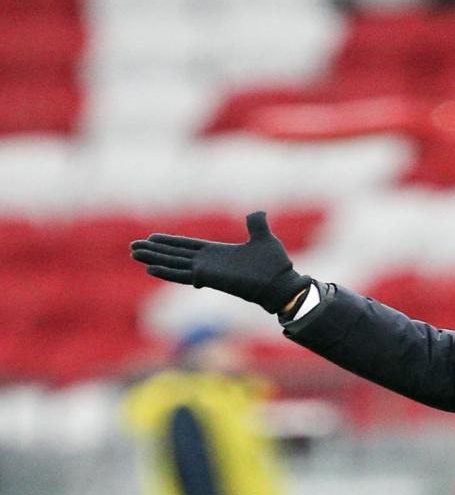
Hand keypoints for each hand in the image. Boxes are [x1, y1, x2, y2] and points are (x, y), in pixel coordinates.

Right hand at [130, 211, 309, 313]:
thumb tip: (257, 212)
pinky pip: (183, 275)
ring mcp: (207, 271)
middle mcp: (208, 262)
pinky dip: (167, 272)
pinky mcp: (209, 278)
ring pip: (174, 264)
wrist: (281, 283)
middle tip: (134, 246)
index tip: (152, 237)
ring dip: (154, 259)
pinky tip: (150, 268)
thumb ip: (256, 225)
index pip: (188, 245)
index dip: (170, 242)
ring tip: (135, 254)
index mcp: (217, 252)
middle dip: (155, 250)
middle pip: (175, 254)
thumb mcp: (264, 238)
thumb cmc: (275, 265)